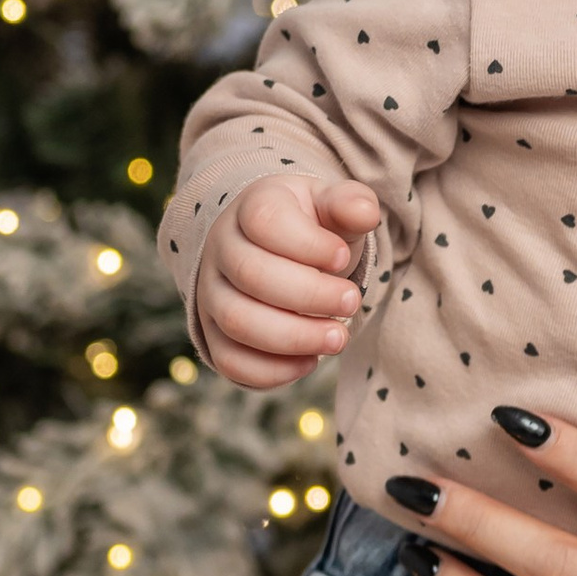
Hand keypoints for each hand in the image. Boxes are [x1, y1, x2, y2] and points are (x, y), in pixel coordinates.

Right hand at [191, 176, 382, 389]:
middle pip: (251, 274)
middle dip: (310, 295)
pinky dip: (272, 370)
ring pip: (237, 321)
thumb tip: (365, 212)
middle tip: (352, 301)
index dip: (309, 244)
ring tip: (338, 338)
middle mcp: (221, 249)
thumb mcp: (331, 207)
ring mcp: (211, 293)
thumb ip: (350, 205)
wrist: (275, 253)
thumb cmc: (310, 229)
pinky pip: (229, 360)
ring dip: (294, 337)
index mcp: (251, 208)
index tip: (343, 257)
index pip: (266, 221)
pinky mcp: (213, 334)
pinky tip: (309, 361)